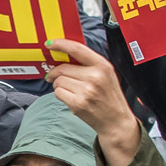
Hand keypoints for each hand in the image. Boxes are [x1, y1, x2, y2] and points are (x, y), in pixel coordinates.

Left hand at [42, 37, 141, 165]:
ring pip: (58, 81)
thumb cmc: (109, 96)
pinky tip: (70, 98)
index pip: (77, 49)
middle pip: (62, 68)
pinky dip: (60, 95)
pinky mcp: (78, 103)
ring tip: (70, 90)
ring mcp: (86, 91)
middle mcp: (95, 76)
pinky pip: (58, 93)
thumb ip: (88, 64)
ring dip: (59, 85)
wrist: (116, 121)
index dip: (60, 44)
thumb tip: (63, 55)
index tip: (49, 44)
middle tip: (56, 77)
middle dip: (56, 73)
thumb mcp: (106, 74)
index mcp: (103, 66)